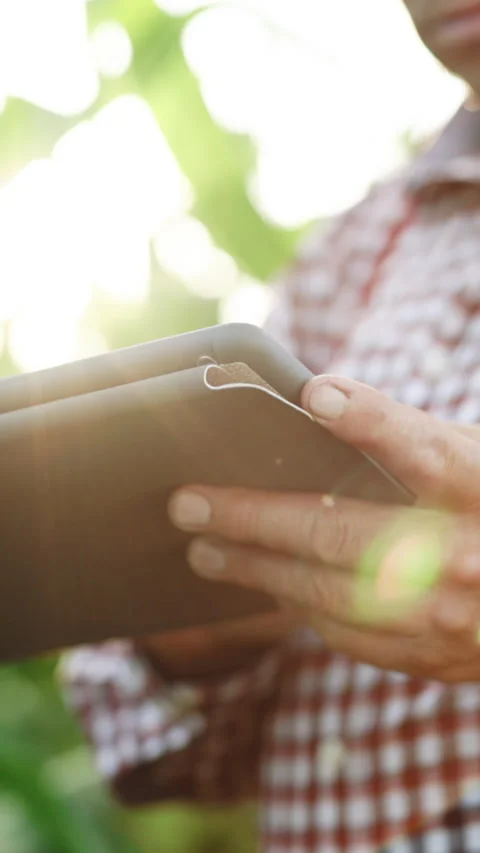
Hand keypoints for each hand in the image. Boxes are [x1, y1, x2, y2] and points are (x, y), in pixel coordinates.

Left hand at [168, 377, 479, 682]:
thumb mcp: (471, 463)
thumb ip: (409, 442)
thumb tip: (318, 406)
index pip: (425, 450)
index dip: (371, 421)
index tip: (315, 396)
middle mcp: (466, 557)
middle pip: (341, 534)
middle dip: (252, 518)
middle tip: (188, 505)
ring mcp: (448, 619)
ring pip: (327, 595)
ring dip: (255, 571)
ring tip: (205, 551)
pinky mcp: (432, 659)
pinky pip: (345, 633)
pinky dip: (298, 605)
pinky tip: (267, 583)